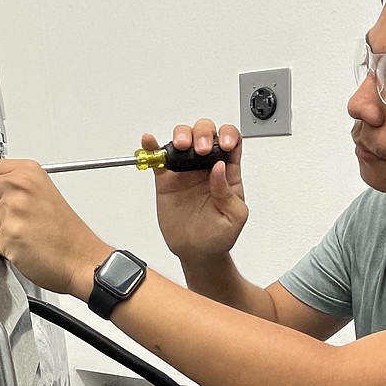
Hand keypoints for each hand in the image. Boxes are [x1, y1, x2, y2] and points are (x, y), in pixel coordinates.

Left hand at [0, 159, 112, 298]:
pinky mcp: (10, 233)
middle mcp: (20, 185)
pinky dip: (4, 248)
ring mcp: (14, 208)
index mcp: (28, 172)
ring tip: (24, 235)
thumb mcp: (42, 194)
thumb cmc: (66, 234)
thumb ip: (11, 187)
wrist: (83, 259)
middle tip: (7, 221)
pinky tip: (25, 246)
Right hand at [146, 119, 247, 259]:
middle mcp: (206, 167)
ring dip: (181, 135)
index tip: (224, 145)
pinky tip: (149, 141)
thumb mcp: (235, 216)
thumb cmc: (219, 235)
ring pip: (183, 139)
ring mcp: (186, 171)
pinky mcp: (167, 181)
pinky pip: (158, 158)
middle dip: (203, 133)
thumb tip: (220, 169)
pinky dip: (152, 147)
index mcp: (227, 173)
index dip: (229, 136)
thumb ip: (229, 193)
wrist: (197, 252)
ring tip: (181, 146)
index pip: (232, 142)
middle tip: (201, 149)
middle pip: (205, 133)